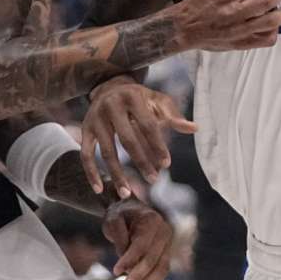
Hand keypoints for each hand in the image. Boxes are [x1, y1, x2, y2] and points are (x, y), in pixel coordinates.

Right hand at [82, 75, 196, 197]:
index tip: (167, 164)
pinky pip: (85, 154)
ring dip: (117, 174)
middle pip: (127, 139)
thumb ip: (174, 116)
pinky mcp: (86, 129)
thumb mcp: (157, 101)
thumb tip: (195, 128)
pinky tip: (99, 189)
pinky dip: (91, 172)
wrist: (109, 87)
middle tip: (153, 180)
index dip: (157, 145)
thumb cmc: (139, 98)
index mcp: (132, 97)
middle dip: (141, 162)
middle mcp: (111, 106)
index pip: (147, 125)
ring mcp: (96, 118)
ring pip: (106, 151)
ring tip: (127, 193)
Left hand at [102, 198, 171, 279]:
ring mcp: (168, 243)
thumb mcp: (113, 220)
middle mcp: (164, 231)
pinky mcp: (166, 253)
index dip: (129, 260)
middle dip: (138, 276)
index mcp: (152, 220)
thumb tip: (127, 266)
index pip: (141, 244)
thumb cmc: (119, 215)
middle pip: (153, 259)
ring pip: (161, 268)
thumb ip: (119, 239)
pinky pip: (162, 271)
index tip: (115, 271)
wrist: (130, 209)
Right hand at [174, 0, 280, 51]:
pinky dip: (273, 31)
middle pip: (268, 2)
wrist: (187, 28)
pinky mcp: (242, 44)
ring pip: (272, 22)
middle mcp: (235, 12)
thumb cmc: (200, 1)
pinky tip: (268, 25)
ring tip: (277, 9)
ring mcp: (240, 30)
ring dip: (280, 13)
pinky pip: (267, 40)